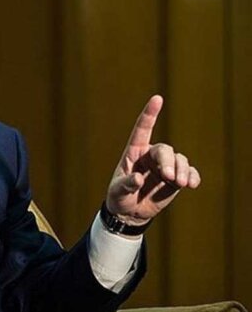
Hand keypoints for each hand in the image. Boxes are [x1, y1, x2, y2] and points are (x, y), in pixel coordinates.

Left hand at [106, 95, 200, 225]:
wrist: (130, 213)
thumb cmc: (119, 197)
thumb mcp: (117, 191)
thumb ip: (127, 184)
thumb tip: (139, 178)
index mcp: (134, 152)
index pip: (142, 129)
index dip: (150, 114)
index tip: (157, 98)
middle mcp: (151, 156)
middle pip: (165, 150)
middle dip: (169, 162)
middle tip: (170, 177)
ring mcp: (165, 167)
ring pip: (179, 160)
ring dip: (182, 170)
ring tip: (180, 184)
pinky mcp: (175, 179)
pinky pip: (189, 172)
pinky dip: (192, 176)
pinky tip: (192, 185)